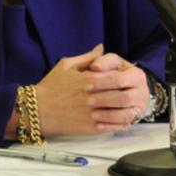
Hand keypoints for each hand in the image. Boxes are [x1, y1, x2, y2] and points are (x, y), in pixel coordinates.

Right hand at [26, 45, 148, 137]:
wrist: (37, 110)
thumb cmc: (50, 87)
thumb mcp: (65, 65)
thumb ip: (87, 57)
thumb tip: (101, 48)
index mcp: (87, 80)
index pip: (117, 78)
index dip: (127, 79)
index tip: (130, 81)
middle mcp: (92, 97)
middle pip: (122, 96)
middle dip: (132, 95)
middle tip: (138, 95)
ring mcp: (92, 113)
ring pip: (121, 113)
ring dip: (130, 111)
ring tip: (134, 109)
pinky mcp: (90, 127)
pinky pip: (114, 126)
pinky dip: (123, 124)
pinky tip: (125, 121)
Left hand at [85, 51, 149, 131]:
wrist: (111, 91)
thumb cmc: (103, 75)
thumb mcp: (100, 64)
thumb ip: (98, 58)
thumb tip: (99, 49)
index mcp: (135, 74)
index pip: (118, 78)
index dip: (101, 80)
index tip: (85, 82)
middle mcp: (141, 90)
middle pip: (123, 97)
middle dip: (104, 99)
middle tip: (87, 100)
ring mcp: (139, 106)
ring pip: (125, 113)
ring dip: (108, 114)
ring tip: (92, 113)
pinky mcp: (134, 119)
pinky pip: (124, 125)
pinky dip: (110, 125)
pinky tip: (97, 123)